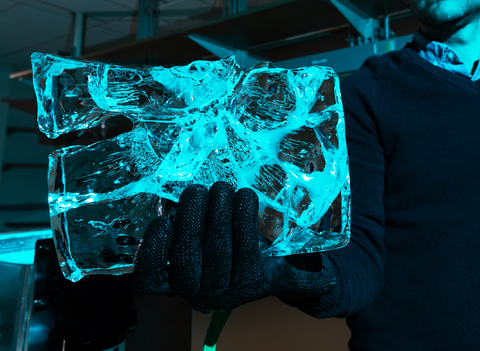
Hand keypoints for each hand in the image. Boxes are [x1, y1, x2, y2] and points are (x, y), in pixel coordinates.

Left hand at [132, 181, 335, 311]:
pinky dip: (154, 247)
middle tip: (220, 185)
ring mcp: (185, 288)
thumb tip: (327, 279)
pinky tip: (163, 219)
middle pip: (214, 251)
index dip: (243, 225)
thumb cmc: (257, 265)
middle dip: (217, 213)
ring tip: (198, 190)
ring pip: (185, 255)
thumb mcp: (284, 270)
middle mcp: (215, 293)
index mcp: (246, 285)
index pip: (245, 254)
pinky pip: (152, 273)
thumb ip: (307, 276)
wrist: (226, 281)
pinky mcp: (161, 281)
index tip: (247, 195)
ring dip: (190, 218)